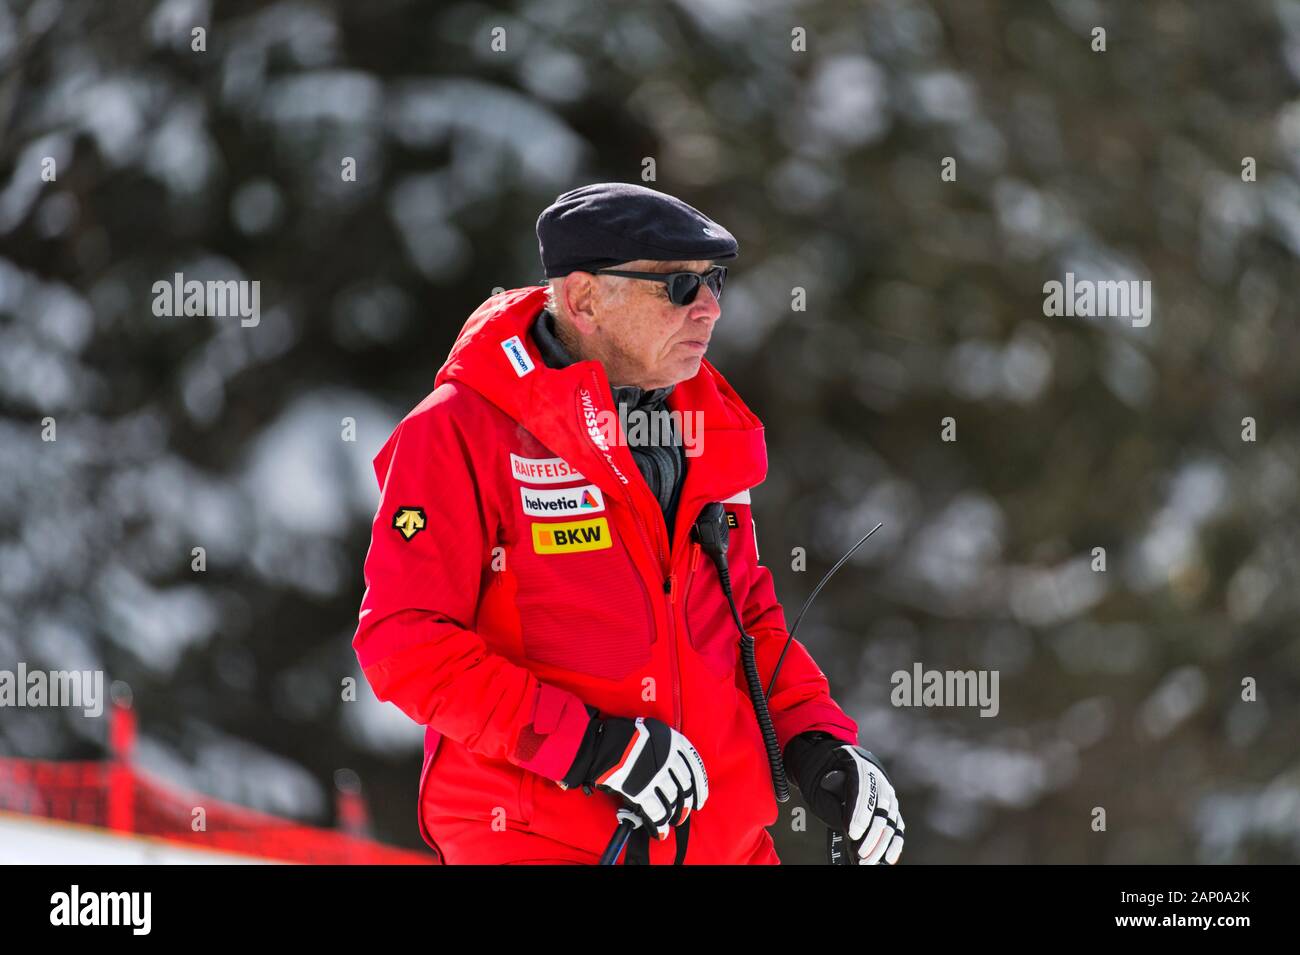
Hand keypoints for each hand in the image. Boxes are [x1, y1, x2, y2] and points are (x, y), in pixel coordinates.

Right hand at [561, 715, 708, 839]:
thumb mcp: (654, 732)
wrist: (602, 743)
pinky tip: (660, 832)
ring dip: (673, 816)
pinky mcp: (641, 791)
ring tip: (671, 822)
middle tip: (683, 815)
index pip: (695, 768)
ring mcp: (656, 776)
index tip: (700, 800)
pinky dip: (659, 826)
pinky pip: (656, 813)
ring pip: (672, 802)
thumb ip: (667, 748)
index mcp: (674, 742)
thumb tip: (676, 772)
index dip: (700, 788)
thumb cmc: (627, 736)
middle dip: (686, 806)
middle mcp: (669, 759)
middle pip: (685, 789)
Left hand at [785, 731, 903, 864]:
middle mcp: (875, 775)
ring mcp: (885, 789)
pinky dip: (894, 842)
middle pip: (880, 805)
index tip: (852, 833)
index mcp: (855, 761)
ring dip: (881, 842)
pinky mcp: (889, 804)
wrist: (826, 760)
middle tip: (860, 853)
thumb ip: (834, 803)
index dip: (859, 811)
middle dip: (871, 833)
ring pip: (890, 818)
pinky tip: (888, 858)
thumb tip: (849, 832)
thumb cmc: (819, 773)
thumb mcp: (819, 784)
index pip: (862, 786)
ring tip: (869, 860)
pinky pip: (896, 824)